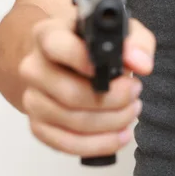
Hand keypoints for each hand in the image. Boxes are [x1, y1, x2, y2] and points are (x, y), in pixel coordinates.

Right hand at [18, 17, 155, 157]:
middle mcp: (34, 67)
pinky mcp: (38, 125)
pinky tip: (120, 134)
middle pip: (69, 93)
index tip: (113, 69)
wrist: (72, 61)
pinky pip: (65, 143)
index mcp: (49, 35)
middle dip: (113, 98)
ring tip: (132, 110)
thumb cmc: (98, 44)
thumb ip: (137, 42)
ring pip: (71, 120)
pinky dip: (98, 143)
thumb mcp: (123, 32)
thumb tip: (141, 63)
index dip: (83, 59)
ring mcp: (33, 98)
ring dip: (111, 121)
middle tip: (135, 91)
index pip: (57, 46)